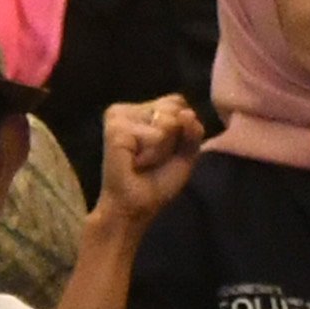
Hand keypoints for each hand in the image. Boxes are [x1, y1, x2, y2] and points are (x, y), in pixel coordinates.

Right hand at [95, 96, 204, 230]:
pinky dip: (152, 155)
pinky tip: (135, 162)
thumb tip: (187, 113)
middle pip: (175, 108)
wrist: (137, 207)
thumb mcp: (186, 153)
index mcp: (142, 110)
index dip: (182, 129)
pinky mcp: (116, 128)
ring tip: (142, 161)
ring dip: (162, 149)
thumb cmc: (158, 181)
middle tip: (152, 158)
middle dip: (173, 139)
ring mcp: (119, 116)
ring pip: (167, 122)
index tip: (165, 150)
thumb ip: (193, 130)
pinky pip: (156, 136)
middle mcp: (128, 108)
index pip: (178, 101)